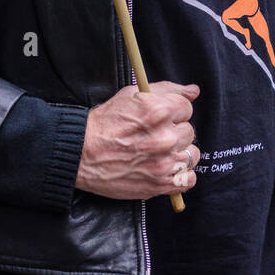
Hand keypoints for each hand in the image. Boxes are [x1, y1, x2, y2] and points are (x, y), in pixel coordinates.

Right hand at [75, 81, 200, 199]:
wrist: (82, 154)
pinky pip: (189, 179)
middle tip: (155, 134)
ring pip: (192, 154)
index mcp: (158, 111)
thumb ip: (166, 90)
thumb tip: (193, 91)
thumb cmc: (104, 123)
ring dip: (179, 152)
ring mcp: (163, 163)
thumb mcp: (131, 95)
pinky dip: (181, 175)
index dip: (174, 111)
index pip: (187, 108)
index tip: (162, 117)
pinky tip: (166, 168)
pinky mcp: (160, 184)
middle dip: (175, 130)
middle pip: (189, 131)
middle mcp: (164, 137)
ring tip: (161, 152)